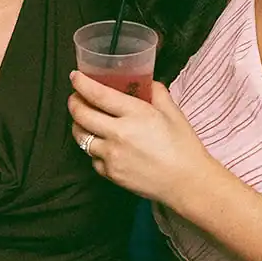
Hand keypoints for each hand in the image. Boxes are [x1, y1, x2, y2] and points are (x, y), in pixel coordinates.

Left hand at [68, 72, 218, 209]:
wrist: (187, 183)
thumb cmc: (184, 147)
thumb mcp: (173, 113)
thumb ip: (156, 93)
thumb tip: (145, 83)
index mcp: (136, 114)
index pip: (98, 94)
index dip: (82, 83)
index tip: (75, 77)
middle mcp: (119, 134)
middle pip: (81, 115)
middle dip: (74, 102)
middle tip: (75, 97)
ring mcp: (112, 156)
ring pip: (81, 137)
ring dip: (78, 125)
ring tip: (83, 119)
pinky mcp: (111, 174)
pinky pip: (92, 157)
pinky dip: (93, 148)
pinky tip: (101, 144)